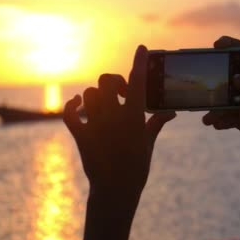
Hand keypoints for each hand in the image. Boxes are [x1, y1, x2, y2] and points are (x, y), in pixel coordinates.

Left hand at [64, 45, 175, 203]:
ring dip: (96, 95)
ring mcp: (96, 125)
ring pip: (89, 94)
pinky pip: (69, 112)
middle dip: (114, 82)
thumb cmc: (137, 168)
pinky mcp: (81, 135)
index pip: (139, 82)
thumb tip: (170, 112)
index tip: (141, 48)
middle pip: (107, 81)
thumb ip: (157, 123)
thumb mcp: (149, 143)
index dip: (139, 62)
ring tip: (103, 105)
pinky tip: (78, 103)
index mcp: (135, 117)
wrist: (116, 190)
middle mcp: (114, 117)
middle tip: (122, 93)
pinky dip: (72, 104)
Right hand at [202, 36, 239, 159]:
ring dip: (213, 108)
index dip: (229, 46)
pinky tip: (217, 124)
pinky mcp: (239, 119)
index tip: (217, 43)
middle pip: (223, 78)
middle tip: (203, 87)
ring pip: (221, 102)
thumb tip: (236, 79)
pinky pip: (224, 119)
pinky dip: (219, 121)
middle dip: (212, 82)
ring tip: (209, 117)